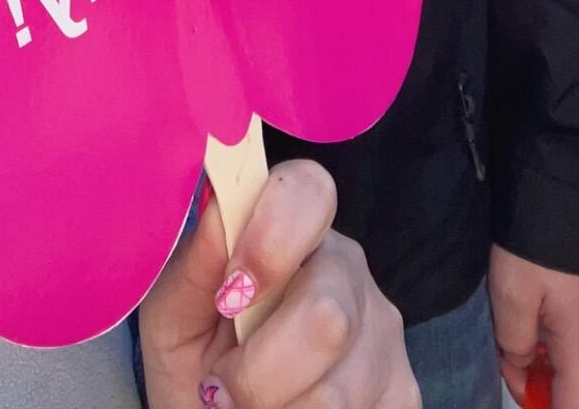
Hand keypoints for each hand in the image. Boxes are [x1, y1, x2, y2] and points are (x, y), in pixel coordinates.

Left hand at [140, 157, 420, 407]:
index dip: (272, 239)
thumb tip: (222, 207)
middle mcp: (350, 271)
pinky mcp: (404, 395)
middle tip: (220, 391)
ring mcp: (385, 336)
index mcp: (294, 228)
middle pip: (327, 316)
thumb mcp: (175, 313)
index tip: (230, 295)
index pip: (310, 191)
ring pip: (337, 392)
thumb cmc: (191, 357)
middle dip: (259, 373)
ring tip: (248, 408)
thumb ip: (196, 263)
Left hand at [489, 245, 578, 408]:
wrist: (565, 188)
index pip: (577, 408)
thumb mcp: (510, 295)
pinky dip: (554, 347)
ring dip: (547, 368)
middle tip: (507, 370)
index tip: (518, 393)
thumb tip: (522, 364)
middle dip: (545, 392)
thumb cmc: (535, 245)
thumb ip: (515, 343)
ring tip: (510, 348)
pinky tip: (528, 328)